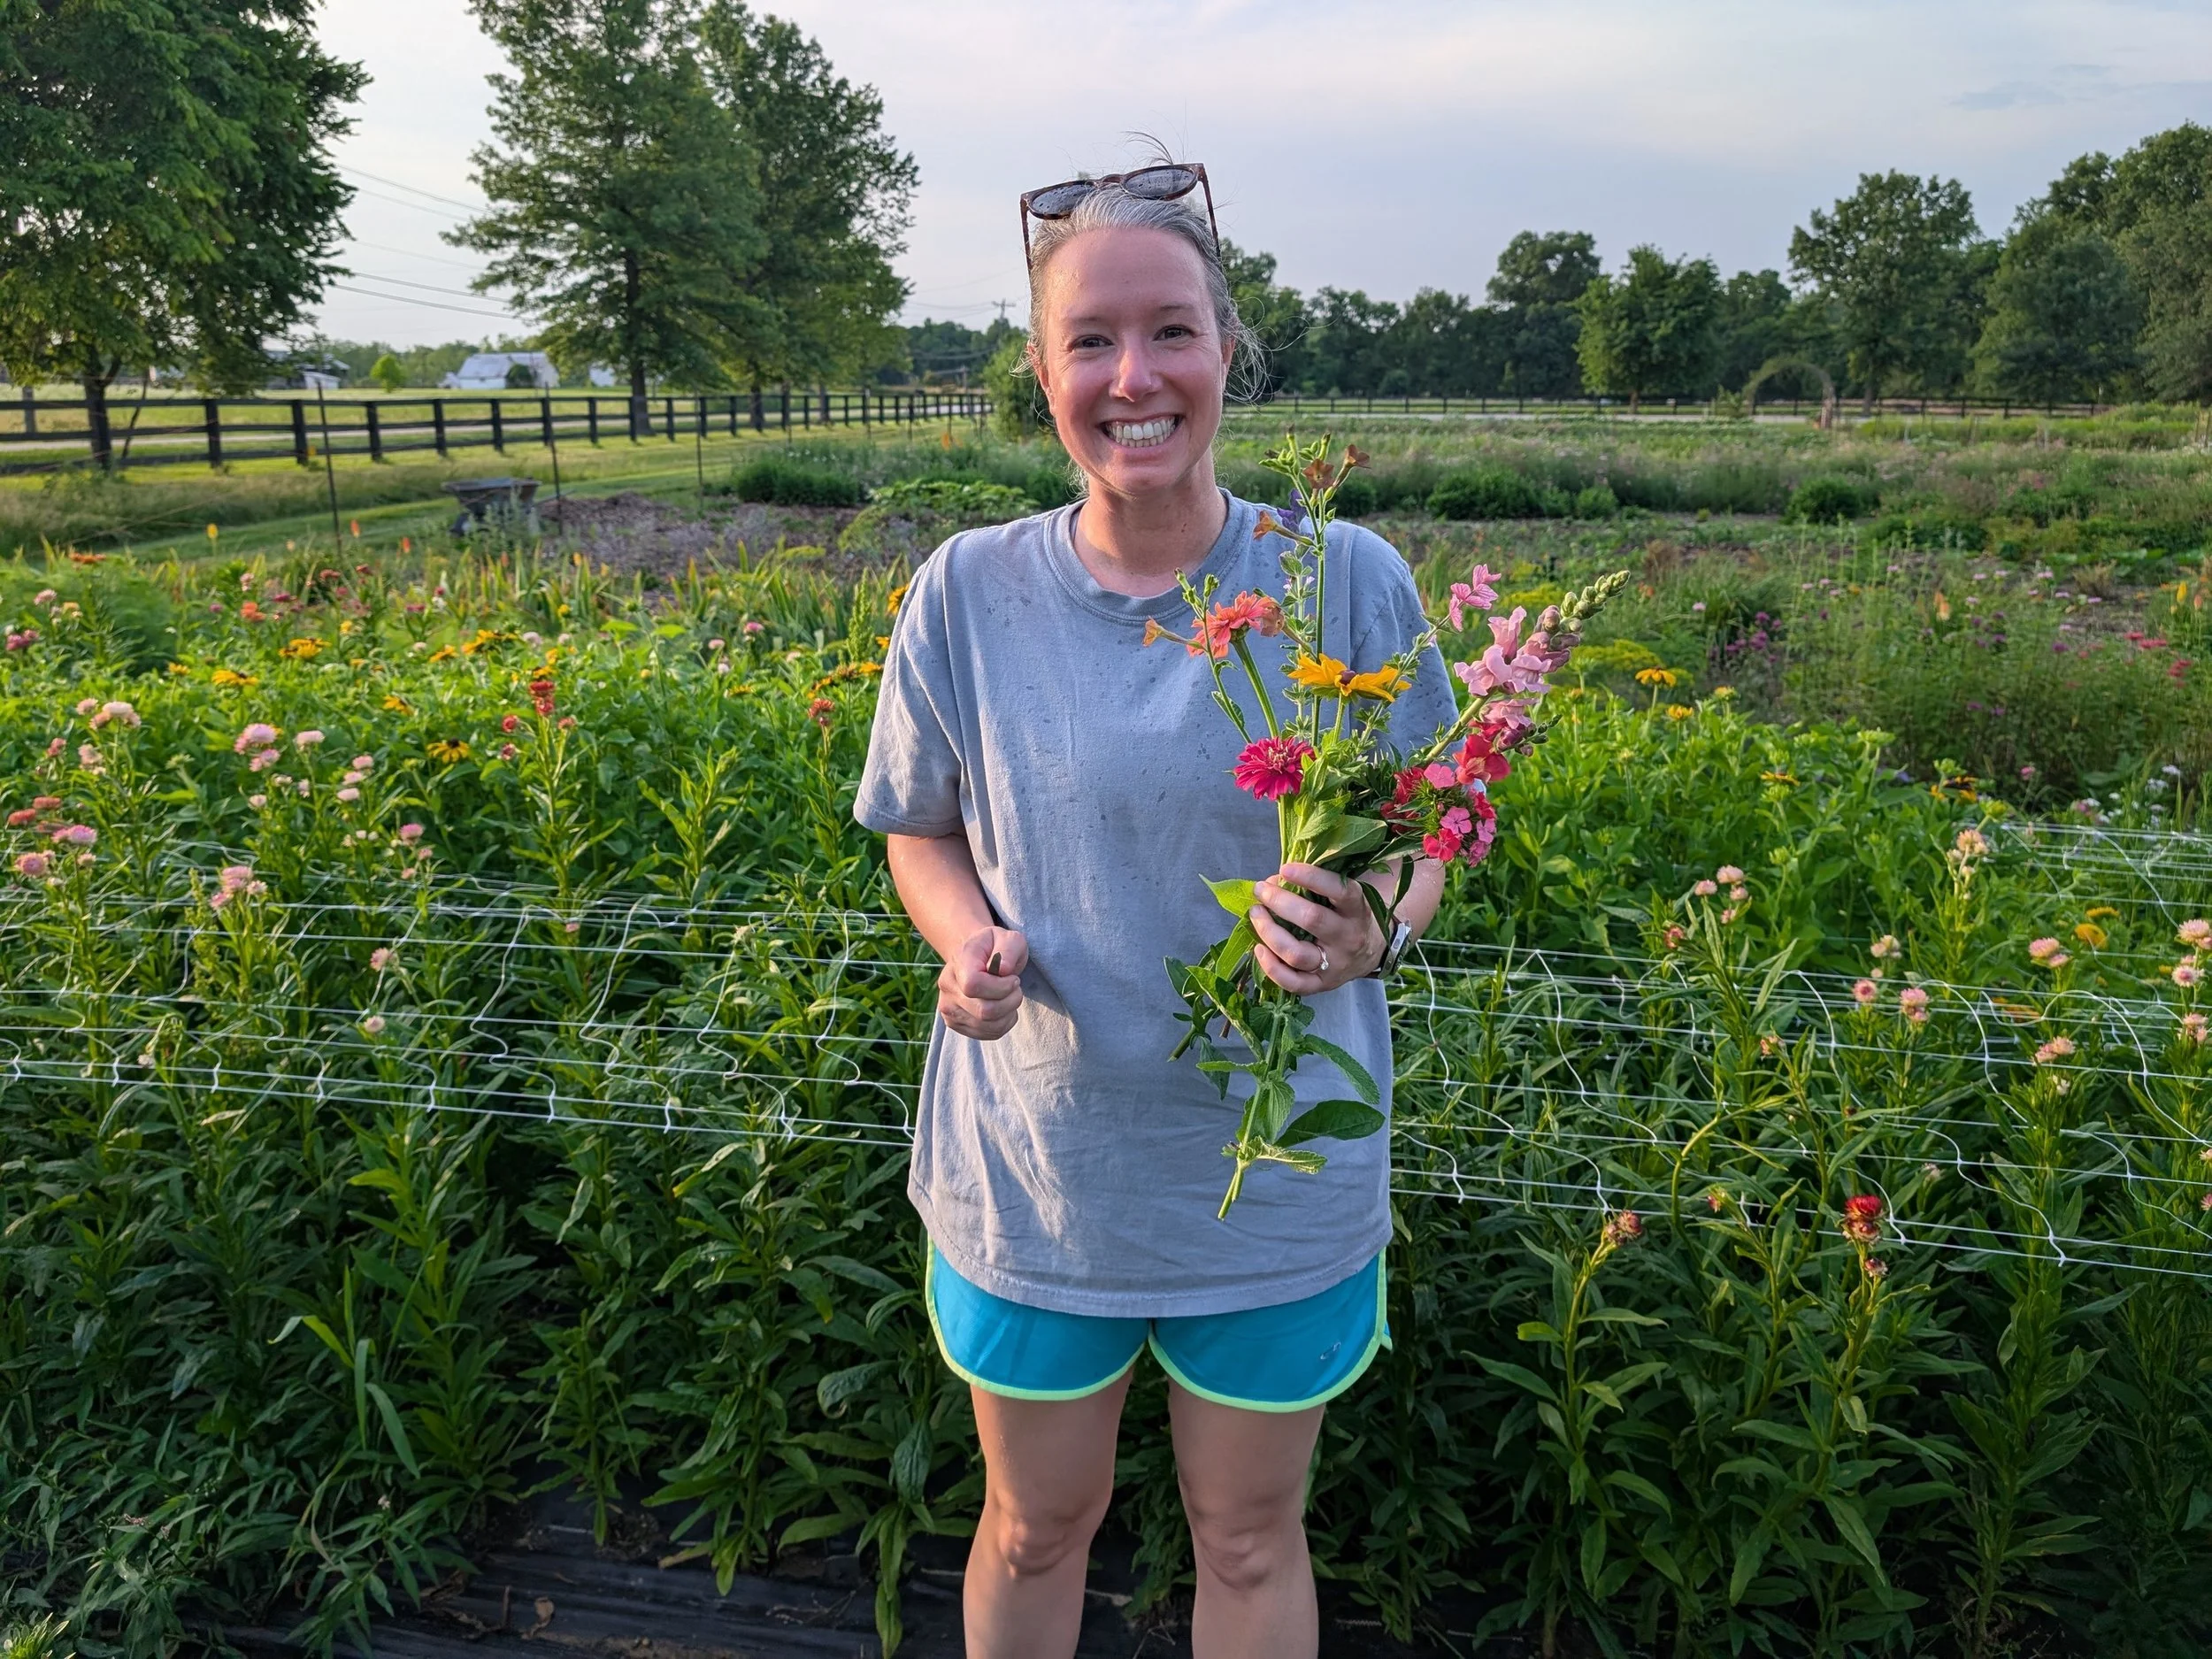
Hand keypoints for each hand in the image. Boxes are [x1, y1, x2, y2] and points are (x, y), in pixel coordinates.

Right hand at [939, 926, 1027, 1039]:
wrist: (977, 958)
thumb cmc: (996, 948)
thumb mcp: (1009, 938)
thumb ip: (1009, 949)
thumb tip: (1003, 971)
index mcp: (958, 962)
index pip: (973, 985)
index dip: (1000, 987)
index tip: (1012, 978)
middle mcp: (947, 986)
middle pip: (984, 1011)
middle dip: (1010, 1001)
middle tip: (1015, 988)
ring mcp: (948, 1008)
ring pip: (987, 1026)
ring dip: (1008, 1013)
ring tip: (1008, 997)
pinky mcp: (955, 1023)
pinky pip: (987, 1034)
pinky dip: (1003, 1024)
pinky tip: (1002, 1008)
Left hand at [1250, 863, 1384, 994]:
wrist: (1371, 953)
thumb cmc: (1348, 916)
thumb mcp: (1344, 898)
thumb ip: (1315, 886)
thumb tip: (1274, 881)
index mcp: (1357, 910)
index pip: (1340, 891)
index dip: (1311, 877)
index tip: (1286, 868)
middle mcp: (1348, 938)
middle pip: (1312, 919)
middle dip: (1280, 901)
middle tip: (1261, 890)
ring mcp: (1335, 964)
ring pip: (1296, 953)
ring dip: (1269, 932)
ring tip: (1256, 914)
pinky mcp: (1322, 984)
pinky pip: (1293, 983)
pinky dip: (1271, 967)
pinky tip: (1258, 949)